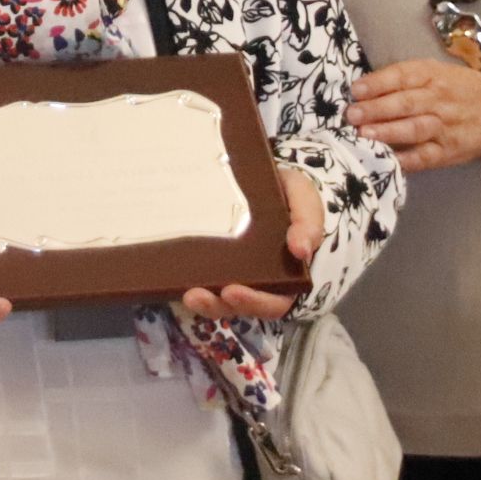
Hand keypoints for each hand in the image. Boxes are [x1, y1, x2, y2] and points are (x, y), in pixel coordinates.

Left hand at [182, 165, 323, 322]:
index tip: (232, 291)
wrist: (264, 174)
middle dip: (218, 305)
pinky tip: (172, 275)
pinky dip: (186, 281)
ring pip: (217, 299)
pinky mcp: (211, 259)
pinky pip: (199, 277)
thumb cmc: (290, 193)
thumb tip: (301, 250)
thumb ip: (308, 223)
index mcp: (286, 273)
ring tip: (188, 293)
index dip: (255, 302)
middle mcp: (258, 279)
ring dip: (202, 301)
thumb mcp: (304, 200)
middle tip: (198, 295)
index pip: (273, 302)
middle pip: (239, 305)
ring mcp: (233, 271)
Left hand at [347, 57, 480, 172]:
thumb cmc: (455, 88)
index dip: (378, 83)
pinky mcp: (449, 151)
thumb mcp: (433, 72)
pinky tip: (387, 159)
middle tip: (352, 115)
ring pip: (414, 129)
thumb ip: (402, 79)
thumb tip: (362, 88)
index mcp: (432, 75)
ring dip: (388, 132)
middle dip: (377, 109)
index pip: (403, 76)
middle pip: (406, 103)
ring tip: (364, 134)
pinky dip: (406, 160)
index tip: (355, 90)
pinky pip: (425, 157)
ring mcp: (445, 127)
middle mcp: (439, 100)